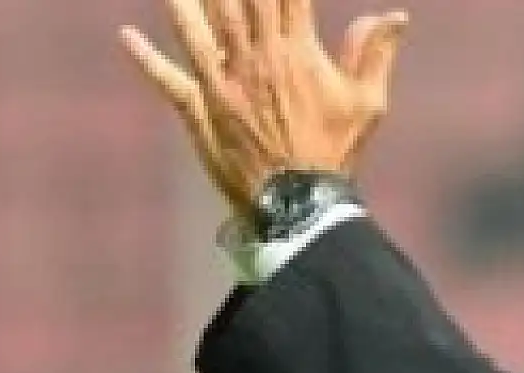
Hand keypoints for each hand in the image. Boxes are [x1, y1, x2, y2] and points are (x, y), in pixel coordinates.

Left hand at [119, 0, 408, 210]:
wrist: (297, 203)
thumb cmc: (334, 153)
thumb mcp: (366, 104)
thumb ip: (375, 54)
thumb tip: (396, 16)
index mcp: (296, 51)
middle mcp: (255, 58)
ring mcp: (223, 82)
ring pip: (198, 26)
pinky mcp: (201, 110)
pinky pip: (167, 80)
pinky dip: (146, 59)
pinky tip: (126, 36)